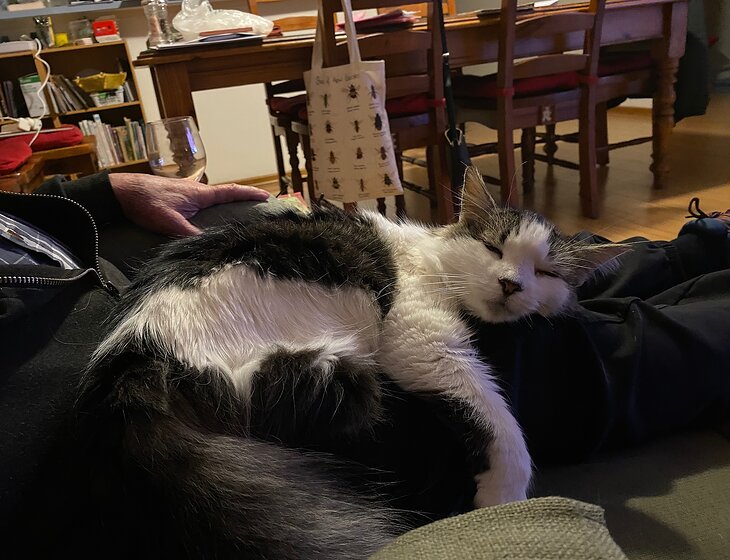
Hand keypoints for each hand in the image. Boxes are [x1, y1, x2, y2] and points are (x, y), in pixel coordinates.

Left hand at [109, 173, 269, 236]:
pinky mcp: (177, 198)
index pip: (231, 192)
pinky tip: (209, 218)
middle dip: (243, 199)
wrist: (123, 192)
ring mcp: (186, 193)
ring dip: (227, 203)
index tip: (266, 197)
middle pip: (226, 194)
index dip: (250, 194)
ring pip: (213, 198)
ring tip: (239, 214)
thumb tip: (209, 246)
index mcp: (200, 194)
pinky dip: (212, 207)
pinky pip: (201, 203)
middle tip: (258, 207)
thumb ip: (191, 234)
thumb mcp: (171, 222)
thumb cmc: (148, 203)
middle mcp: (197, 191)